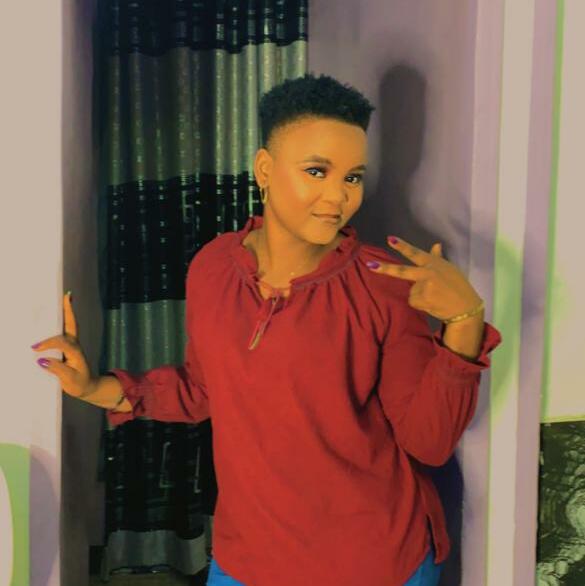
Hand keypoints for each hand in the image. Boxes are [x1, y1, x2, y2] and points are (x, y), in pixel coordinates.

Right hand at [31, 292, 95, 397]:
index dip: (48, 343)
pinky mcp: (69, 347)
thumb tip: (41, 360)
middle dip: (68, 311)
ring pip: (69, 325)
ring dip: (66, 312)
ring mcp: (73, 345)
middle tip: (67, 297)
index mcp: (75, 352)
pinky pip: (65, 331)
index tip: (35, 348)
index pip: (61, 342)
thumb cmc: (80, 384)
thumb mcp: (70, 380)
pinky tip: (61, 313)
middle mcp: (75, 345)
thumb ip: (57, 369)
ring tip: (66, 298)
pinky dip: (64, 320)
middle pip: (71, 325)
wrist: (88, 387)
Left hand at [367, 236, 483, 321]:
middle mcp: (428, 273)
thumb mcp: (450, 269)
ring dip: (419, 295)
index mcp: (434, 263)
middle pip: (402, 271)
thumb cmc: (458, 287)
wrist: (466, 308)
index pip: (415, 253)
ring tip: (435, 297)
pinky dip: (420, 304)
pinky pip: (413, 301)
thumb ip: (438, 258)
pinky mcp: (422, 299)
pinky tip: (432, 303)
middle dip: (384, 269)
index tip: (390, 239)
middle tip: (369, 265)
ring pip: (411, 290)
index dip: (402, 246)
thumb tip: (436, 244)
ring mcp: (424, 286)